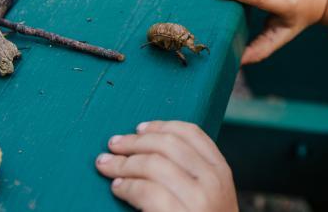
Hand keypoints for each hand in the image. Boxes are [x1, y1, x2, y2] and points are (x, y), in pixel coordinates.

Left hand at [95, 121, 237, 211]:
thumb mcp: (211, 195)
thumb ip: (192, 171)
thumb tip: (150, 143)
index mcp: (221, 171)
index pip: (191, 133)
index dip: (161, 125)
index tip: (139, 128)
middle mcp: (213, 181)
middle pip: (167, 144)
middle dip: (134, 141)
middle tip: (113, 144)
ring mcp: (199, 201)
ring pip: (152, 164)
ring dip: (123, 162)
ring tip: (106, 164)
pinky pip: (145, 191)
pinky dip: (126, 185)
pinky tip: (117, 187)